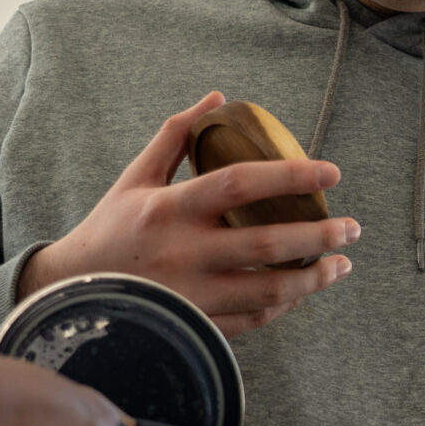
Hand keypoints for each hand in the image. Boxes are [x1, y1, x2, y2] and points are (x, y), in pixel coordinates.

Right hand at [17, 92, 360, 336]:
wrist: (72, 297)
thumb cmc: (110, 231)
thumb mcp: (135, 179)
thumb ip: (176, 137)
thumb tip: (218, 98)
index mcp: (169, 210)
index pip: (238, 184)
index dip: (289, 176)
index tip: (330, 172)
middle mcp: (183, 254)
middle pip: (264, 244)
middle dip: (317, 235)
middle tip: (351, 227)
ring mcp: (191, 297)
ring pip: (267, 291)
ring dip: (312, 278)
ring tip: (342, 264)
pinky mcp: (195, 327)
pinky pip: (252, 320)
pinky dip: (283, 307)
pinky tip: (304, 291)